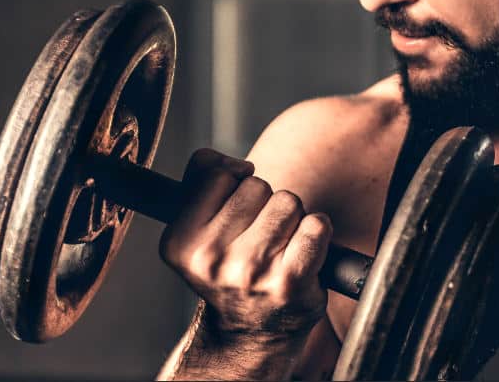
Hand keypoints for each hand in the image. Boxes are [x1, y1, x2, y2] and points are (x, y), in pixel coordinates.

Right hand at [159, 148, 331, 353]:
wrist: (249, 333)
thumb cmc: (229, 270)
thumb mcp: (196, 227)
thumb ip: (201, 176)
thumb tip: (236, 164)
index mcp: (180, 242)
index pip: (219, 174)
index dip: (234, 188)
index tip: (235, 216)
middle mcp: (210, 259)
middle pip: (258, 186)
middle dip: (265, 204)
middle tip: (259, 238)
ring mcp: (251, 272)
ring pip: (289, 201)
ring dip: (292, 219)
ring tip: (279, 248)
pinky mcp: (290, 282)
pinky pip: (316, 225)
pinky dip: (318, 233)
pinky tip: (304, 253)